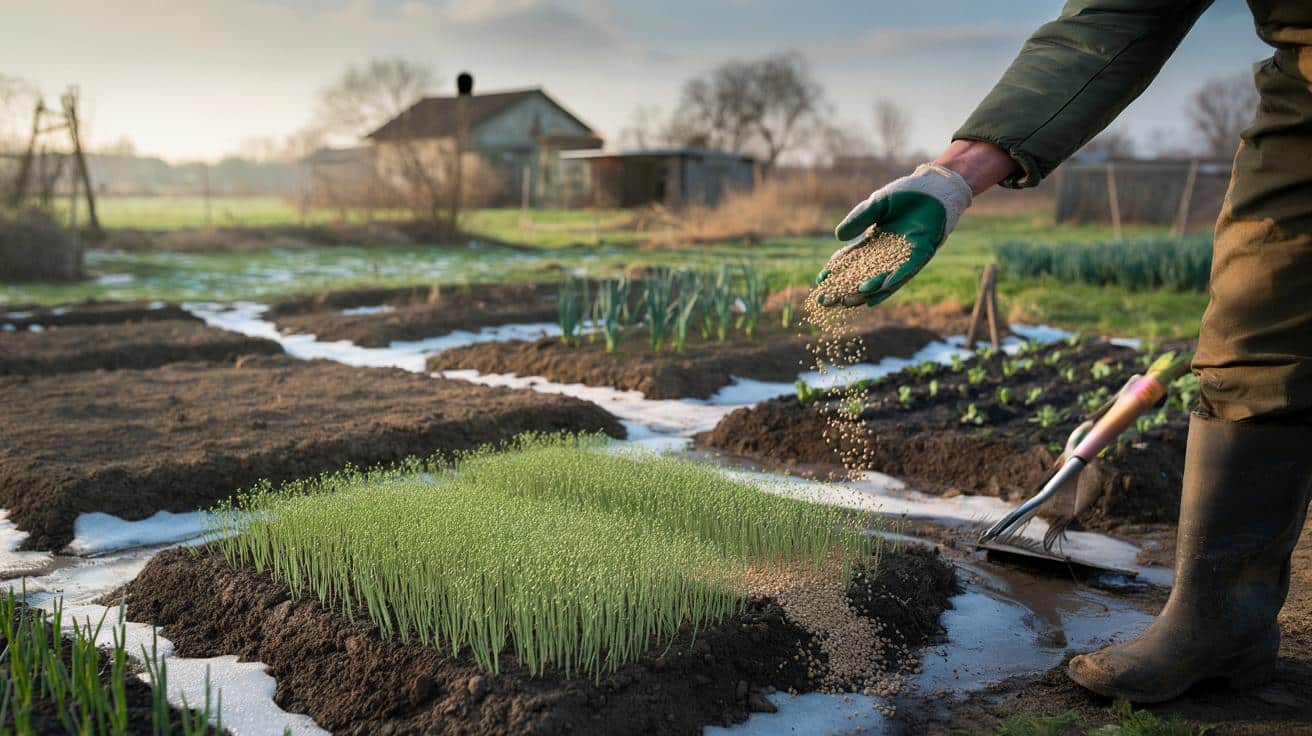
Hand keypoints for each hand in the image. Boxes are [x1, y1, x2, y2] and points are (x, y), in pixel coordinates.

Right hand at [816, 163, 972, 306]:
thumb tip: (838, 237)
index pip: (849, 261)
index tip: (819, 281)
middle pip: (860, 276)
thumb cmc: (905, 194)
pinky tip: (873, 293)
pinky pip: (902, 273)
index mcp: (873, 242)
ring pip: (880, 280)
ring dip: (864, 292)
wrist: (934, 189)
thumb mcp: (876, 204)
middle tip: (825, 301)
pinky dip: (887, 283)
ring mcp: (903, 258)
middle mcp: (886, 254)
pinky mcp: (920, 256)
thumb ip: (858, 218)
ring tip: (848, 300)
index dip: (834, 272)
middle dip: (843, 289)